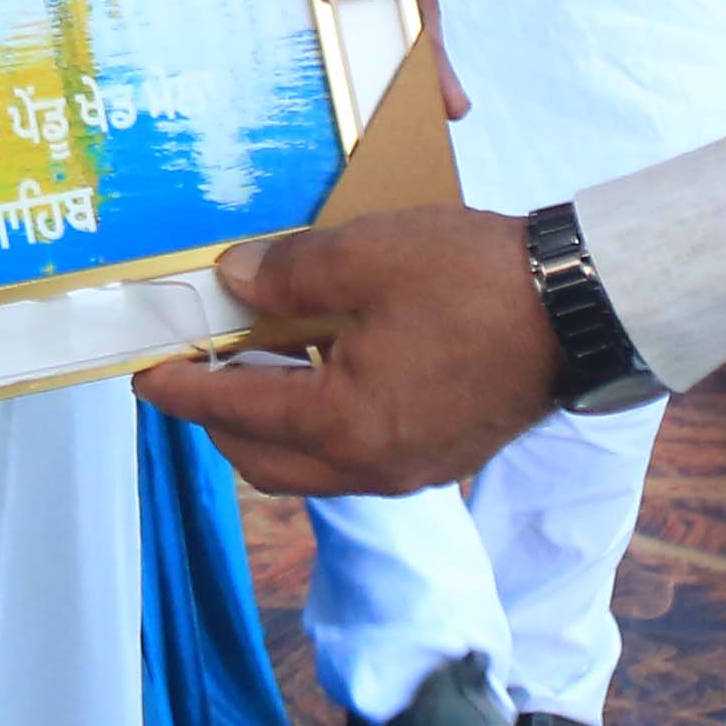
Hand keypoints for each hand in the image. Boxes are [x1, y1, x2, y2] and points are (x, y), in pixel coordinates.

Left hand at [131, 210, 554, 496]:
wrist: (581, 310)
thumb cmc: (474, 280)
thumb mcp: (368, 255)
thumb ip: (288, 272)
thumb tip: (232, 281)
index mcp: (343, 422)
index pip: (235, 411)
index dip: (182, 391)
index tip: (144, 375)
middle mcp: (371, 465)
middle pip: (263, 460)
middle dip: (217, 421)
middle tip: (193, 371)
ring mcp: (410, 470)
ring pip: (309, 466)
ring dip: (268, 427)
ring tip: (251, 367)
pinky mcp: (440, 458)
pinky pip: (352, 458)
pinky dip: (316, 427)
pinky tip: (319, 374)